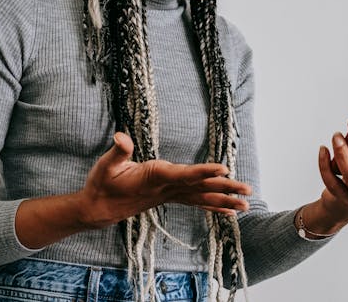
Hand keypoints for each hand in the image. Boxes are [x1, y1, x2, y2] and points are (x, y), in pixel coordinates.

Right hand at [76, 132, 251, 228]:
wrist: (99, 209)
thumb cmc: (102, 185)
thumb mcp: (105, 165)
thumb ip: (118, 151)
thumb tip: (121, 136)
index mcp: (154, 177)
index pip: (183, 175)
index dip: (203, 172)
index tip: (224, 169)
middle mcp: (165, 189)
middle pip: (200, 188)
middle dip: (225, 188)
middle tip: (248, 191)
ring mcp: (168, 195)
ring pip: (201, 197)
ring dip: (224, 200)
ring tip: (246, 205)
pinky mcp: (169, 197)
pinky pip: (195, 202)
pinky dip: (212, 206)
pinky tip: (228, 211)